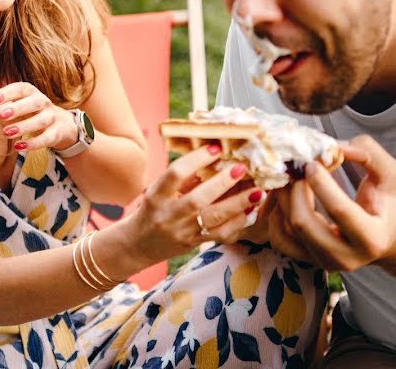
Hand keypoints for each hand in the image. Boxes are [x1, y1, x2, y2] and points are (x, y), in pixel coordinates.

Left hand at [0, 82, 76, 151]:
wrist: (59, 124)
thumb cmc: (29, 113)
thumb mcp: (12, 109)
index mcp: (31, 92)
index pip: (21, 88)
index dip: (8, 92)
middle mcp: (43, 102)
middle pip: (34, 102)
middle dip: (18, 108)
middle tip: (1, 115)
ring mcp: (51, 118)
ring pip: (40, 121)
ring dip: (24, 126)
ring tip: (6, 132)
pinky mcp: (55, 133)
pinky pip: (46, 138)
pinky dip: (33, 144)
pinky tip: (18, 147)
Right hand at [121, 144, 265, 265]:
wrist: (138, 245)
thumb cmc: (153, 210)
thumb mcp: (159, 191)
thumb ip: (184, 178)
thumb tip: (215, 158)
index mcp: (156, 196)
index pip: (175, 174)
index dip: (196, 160)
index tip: (215, 148)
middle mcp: (169, 215)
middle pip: (197, 200)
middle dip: (222, 183)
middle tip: (241, 169)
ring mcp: (182, 232)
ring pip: (213, 220)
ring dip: (237, 205)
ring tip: (257, 192)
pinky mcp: (194, 244)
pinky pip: (220, 235)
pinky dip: (238, 223)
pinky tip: (250, 211)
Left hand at [270, 135, 395, 271]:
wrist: (386, 237)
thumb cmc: (387, 203)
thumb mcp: (390, 174)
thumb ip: (369, 154)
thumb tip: (335, 147)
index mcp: (371, 238)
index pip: (338, 210)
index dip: (321, 183)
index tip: (312, 162)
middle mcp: (346, 258)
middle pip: (304, 222)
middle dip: (295, 189)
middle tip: (297, 167)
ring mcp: (324, 262)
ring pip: (287, 230)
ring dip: (283, 198)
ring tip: (290, 177)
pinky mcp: (308, 260)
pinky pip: (279, 239)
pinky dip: (275, 215)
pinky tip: (285, 197)